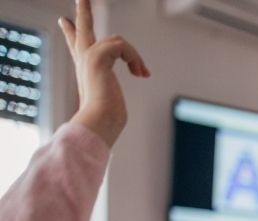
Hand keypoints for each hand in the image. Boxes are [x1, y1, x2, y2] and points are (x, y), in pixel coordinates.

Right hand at [60, 0, 149, 147]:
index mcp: (85, 69)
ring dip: (134, 57)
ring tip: (141, 73)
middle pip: (83, 28)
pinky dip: (134, 59)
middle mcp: (83, 59)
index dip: (71, 32)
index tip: (65, 21)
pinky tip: (139, 74)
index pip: (76, 45)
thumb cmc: (107, 119)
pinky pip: (122, 46)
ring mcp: (88, 56)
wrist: (99, 122)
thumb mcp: (110, 102)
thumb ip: (109, 96)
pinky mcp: (96, 56)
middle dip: (84, 11)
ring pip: (118, 41)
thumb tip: (116, 106)